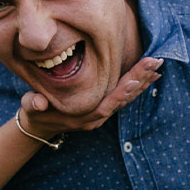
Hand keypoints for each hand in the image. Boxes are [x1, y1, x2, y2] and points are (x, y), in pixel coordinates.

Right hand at [16, 56, 162, 138]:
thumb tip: (38, 104)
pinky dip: (138, 86)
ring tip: (158, 66)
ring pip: (127, 97)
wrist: (40, 125)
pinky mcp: (105, 107)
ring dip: (143, 82)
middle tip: (156, 63)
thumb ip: (34, 104)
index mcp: (83, 116)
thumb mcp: (31, 108)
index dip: (120, 93)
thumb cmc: (35, 112)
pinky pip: (125, 96)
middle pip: (122, 99)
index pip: (106, 104)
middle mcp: (97, 117)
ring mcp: (102, 113)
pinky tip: (150, 75)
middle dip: (139, 80)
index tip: (135, 80)